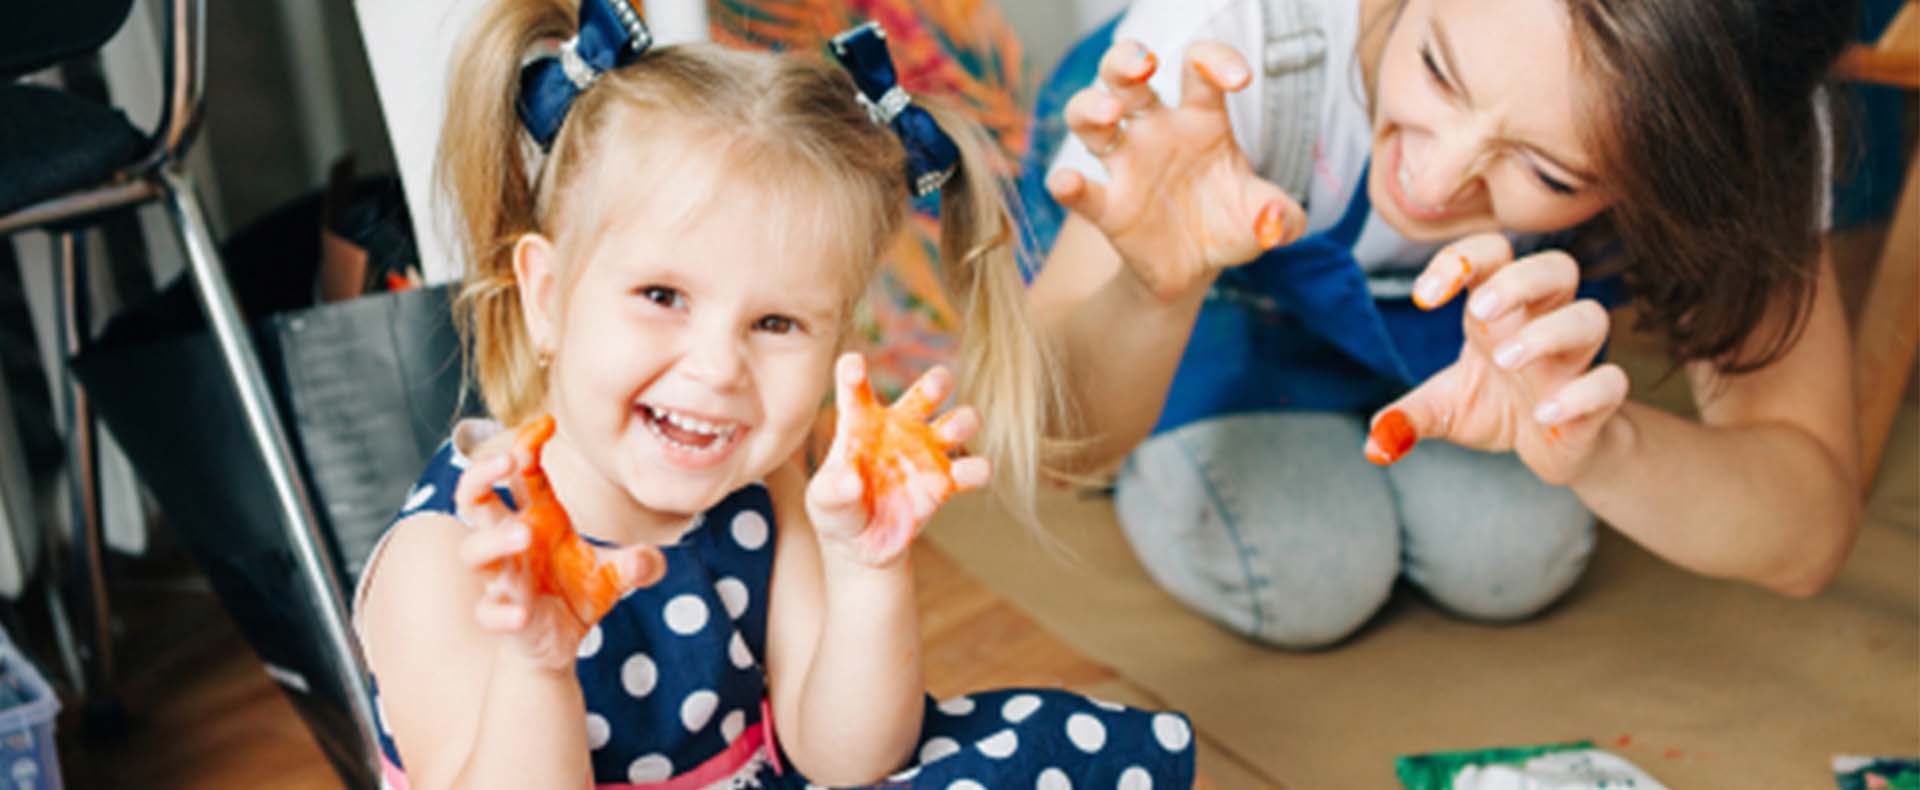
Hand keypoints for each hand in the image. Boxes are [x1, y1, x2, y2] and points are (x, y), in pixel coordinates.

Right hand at [456, 417, 665, 670]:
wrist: (558, 643)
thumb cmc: (578, 592)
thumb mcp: (618, 574)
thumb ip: (640, 563)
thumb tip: (646, 560)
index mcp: (539, 518)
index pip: (523, 472)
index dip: (526, 444)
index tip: (546, 423)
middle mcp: (513, 542)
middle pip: (474, 499)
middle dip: (480, 475)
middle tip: (506, 461)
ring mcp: (503, 578)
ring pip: (474, 552)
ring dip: (494, 540)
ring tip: (525, 535)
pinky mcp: (502, 616)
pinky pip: (488, 612)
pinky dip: (500, 612)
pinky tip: (521, 613)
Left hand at [806, 354, 989, 566]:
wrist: (860, 541)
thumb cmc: (836, 507)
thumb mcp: (822, 500)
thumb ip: (832, 490)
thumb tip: (852, 483)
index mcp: (861, 421)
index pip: (857, 389)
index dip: (854, 372)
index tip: (853, 366)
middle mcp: (899, 428)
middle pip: (924, 394)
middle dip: (936, 382)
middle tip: (938, 383)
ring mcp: (925, 452)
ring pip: (956, 424)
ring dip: (961, 421)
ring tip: (952, 431)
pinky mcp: (944, 483)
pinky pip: (969, 471)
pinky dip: (976, 469)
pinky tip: (972, 471)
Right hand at [1046, 38, 1305, 299]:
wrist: (1196, 271)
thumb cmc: (1229, 226)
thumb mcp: (1266, 219)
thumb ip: (1282, 217)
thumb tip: (1277, 225)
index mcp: (1200, 119)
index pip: (1198, 68)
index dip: (1216, 60)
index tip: (1239, 80)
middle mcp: (1156, 131)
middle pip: (1126, 77)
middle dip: (1126, 59)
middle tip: (1144, 64)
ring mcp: (1127, 166)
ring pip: (1089, 116)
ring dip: (1091, 107)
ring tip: (1110, 116)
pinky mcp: (1108, 207)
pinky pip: (1081, 191)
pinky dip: (1067, 185)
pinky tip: (1067, 183)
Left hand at [1366, 233, 1629, 485]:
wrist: (1553, 449)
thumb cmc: (1497, 408)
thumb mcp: (1444, 411)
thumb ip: (1408, 418)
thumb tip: (1373, 443)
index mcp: (1501, 312)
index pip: (1493, 255)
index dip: (1460, 260)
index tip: (1424, 297)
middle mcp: (1543, 322)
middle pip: (1556, 267)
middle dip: (1518, 280)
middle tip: (1478, 311)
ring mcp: (1575, 360)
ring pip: (1590, 317)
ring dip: (1547, 333)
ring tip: (1505, 359)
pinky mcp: (1599, 400)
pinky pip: (1610, 383)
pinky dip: (1580, 395)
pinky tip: (1543, 414)